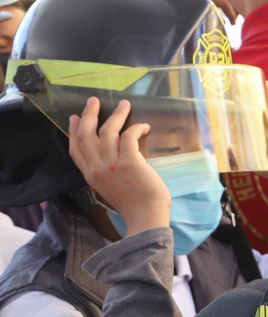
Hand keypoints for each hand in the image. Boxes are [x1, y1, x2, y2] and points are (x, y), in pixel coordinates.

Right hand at [68, 98, 169, 235]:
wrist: (145, 215)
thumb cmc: (133, 203)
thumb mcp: (108, 188)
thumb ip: (103, 172)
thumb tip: (107, 154)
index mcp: (90, 175)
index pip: (75, 149)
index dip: (74, 131)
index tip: (75, 117)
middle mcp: (97, 168)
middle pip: (86, 135)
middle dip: (89, 114)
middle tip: (94, 101)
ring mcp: (112, 164)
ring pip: (107, 131)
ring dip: (116, 115)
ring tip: (124, 104)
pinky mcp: (129, 161)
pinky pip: (128, 135)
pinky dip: (136, 127)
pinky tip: (143, 126)